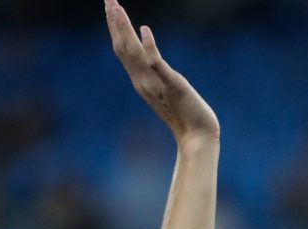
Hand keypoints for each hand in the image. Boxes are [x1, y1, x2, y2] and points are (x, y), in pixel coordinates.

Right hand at [104, 0, 218, 142]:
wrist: (197, 137)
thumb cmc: (185, 115)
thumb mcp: (165, 90)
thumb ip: (156, 73)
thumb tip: (149, 54)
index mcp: (141, 81)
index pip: (122, 50)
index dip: (115, 28)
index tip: (110, 7)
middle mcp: (143, 81)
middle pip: (123, 47)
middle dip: (115, 22)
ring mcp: (155, 84)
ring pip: (134, 53)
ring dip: (125, 29)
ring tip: (117, 8)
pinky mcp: (171, 86)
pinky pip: (156, 65)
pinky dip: (149, 47)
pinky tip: (145, 31)